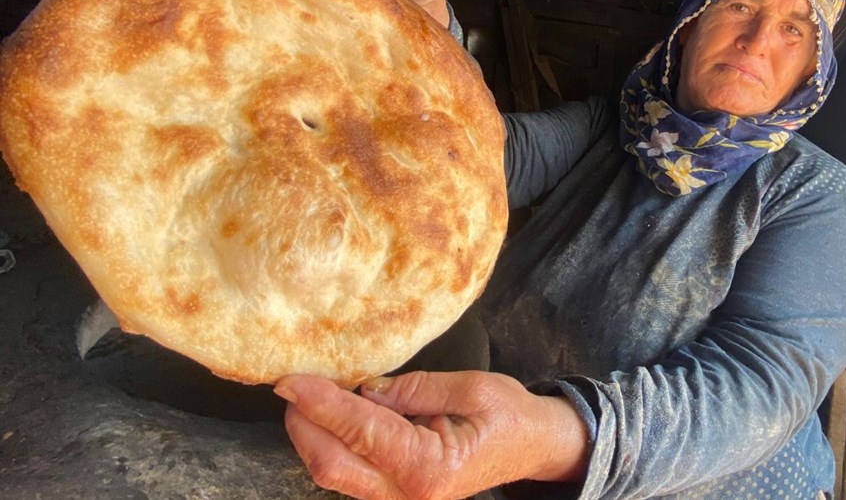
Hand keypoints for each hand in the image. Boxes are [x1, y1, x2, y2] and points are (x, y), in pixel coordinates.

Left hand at [276, 371, 589, 499]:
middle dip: (303, 424)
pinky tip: (332, 416)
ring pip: (334, 474)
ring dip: (314, 435)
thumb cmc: (509, 414)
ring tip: (308, 396)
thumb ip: (411, 389)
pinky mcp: (396, 496)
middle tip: (290, 385)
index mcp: (429, 466)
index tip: (291, 378)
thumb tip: (360, 388)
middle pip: (330, 464)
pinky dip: (333, 445)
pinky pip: (350, 475)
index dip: (320, 402)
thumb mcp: (468, 387)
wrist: (534, 447)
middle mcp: (409, 494)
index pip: (359, 430)